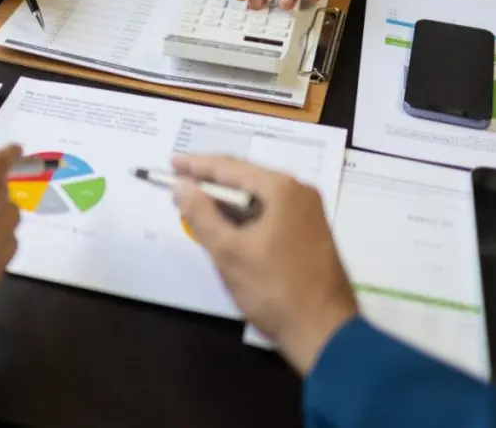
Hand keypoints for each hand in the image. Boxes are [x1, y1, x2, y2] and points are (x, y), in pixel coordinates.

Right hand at [171, 155, 356, 375]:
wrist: (324, 332)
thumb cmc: (274, 291)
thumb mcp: (229, 253)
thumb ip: (201, 215)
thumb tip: (180, 186)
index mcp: (282, 189)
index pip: (230, 167)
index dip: (196, 166)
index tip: (171, 164)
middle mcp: (300, 192)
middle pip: (246, 177)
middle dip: (211, 182)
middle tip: (180, 185)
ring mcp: (309, 212)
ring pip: (258, 196)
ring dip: (227, 201)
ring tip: (197, 204)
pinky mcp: (309, 231)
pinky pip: (270, 212)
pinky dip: (245, 215)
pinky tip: (227, 225)